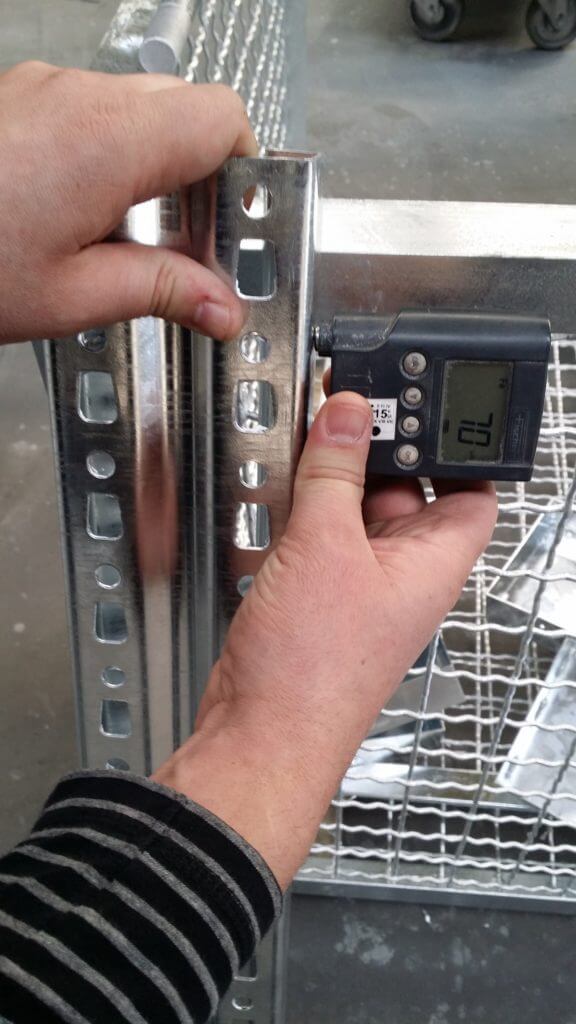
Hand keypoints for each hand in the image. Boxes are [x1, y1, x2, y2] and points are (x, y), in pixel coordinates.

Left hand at [0, 62, 255, 344]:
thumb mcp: (69, 296)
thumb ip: (159, 292)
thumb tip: (221, 307)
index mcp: (107, 139)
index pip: (222, 120)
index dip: (245, 171)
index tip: (237, 222)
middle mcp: (79, 96)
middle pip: (186, 111)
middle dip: (202, 177)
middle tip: (189, 246)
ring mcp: (46, 89)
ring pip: (141, 110)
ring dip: (155, 167)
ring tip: (129, 239)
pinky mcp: (23, 98)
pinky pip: (94, 111)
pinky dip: (111, 155)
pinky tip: (87, 215)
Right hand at [155, 392, 497, 889]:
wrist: (260, 729)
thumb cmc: (313, 669)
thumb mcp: (325, 547)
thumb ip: (335, 472)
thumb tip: (349, 415)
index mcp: (432, 563)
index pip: (472, 491)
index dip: (456, 448)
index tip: (423, 408)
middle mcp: (402, 573)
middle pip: (409, 491)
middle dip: (382, 450)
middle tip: (352, 407)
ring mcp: (359, 584)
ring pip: (359, 509)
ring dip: (338, 476)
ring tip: (314, 436)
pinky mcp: (318, 592)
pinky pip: (323, 533)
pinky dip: (308, 504)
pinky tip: (287, 481)